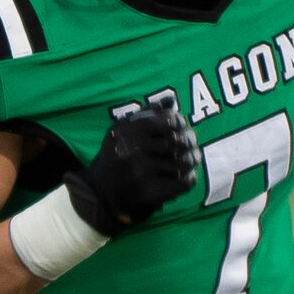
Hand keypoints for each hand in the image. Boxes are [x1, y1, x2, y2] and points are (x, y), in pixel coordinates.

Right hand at [65, 101, 199, 235]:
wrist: (101, 191)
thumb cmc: (116, 155)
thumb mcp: (123, 130)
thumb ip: (146, 113)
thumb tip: (170, 100)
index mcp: (128, 130)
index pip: (170, 122)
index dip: (182, 124)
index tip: (184, 129)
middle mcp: (132, 150)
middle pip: (178, 142)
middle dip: (190, 143)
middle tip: (193, 147)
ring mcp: (140, 173)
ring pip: (182, 163)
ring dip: (191, 161)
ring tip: (192, 161)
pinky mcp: (149, 193)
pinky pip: (182, 182)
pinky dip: (189, 178)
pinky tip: (186, 176)